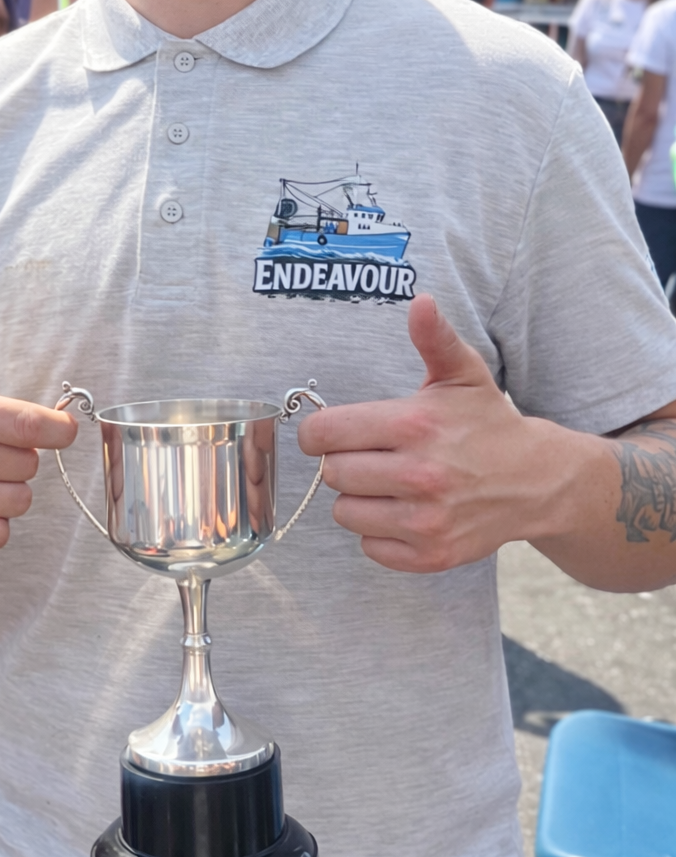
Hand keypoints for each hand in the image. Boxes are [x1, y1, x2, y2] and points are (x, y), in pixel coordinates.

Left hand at [297, 293, 575, 573]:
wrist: (537, 481)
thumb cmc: (487, 423)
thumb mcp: (462, 374)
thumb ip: (434, 338)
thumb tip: (420, 301)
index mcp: (415, 425)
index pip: (324, 435)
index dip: (320, 432)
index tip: (335, 432)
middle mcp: (419, 475)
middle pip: (333, 474)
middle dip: (345, 463)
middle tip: (372, 456)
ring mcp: (426, 520)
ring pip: (346, 514)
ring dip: (359, 499)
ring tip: (388, 484)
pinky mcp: (432, 555)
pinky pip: (370, 548)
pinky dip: (380, 533)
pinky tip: (404, 511)